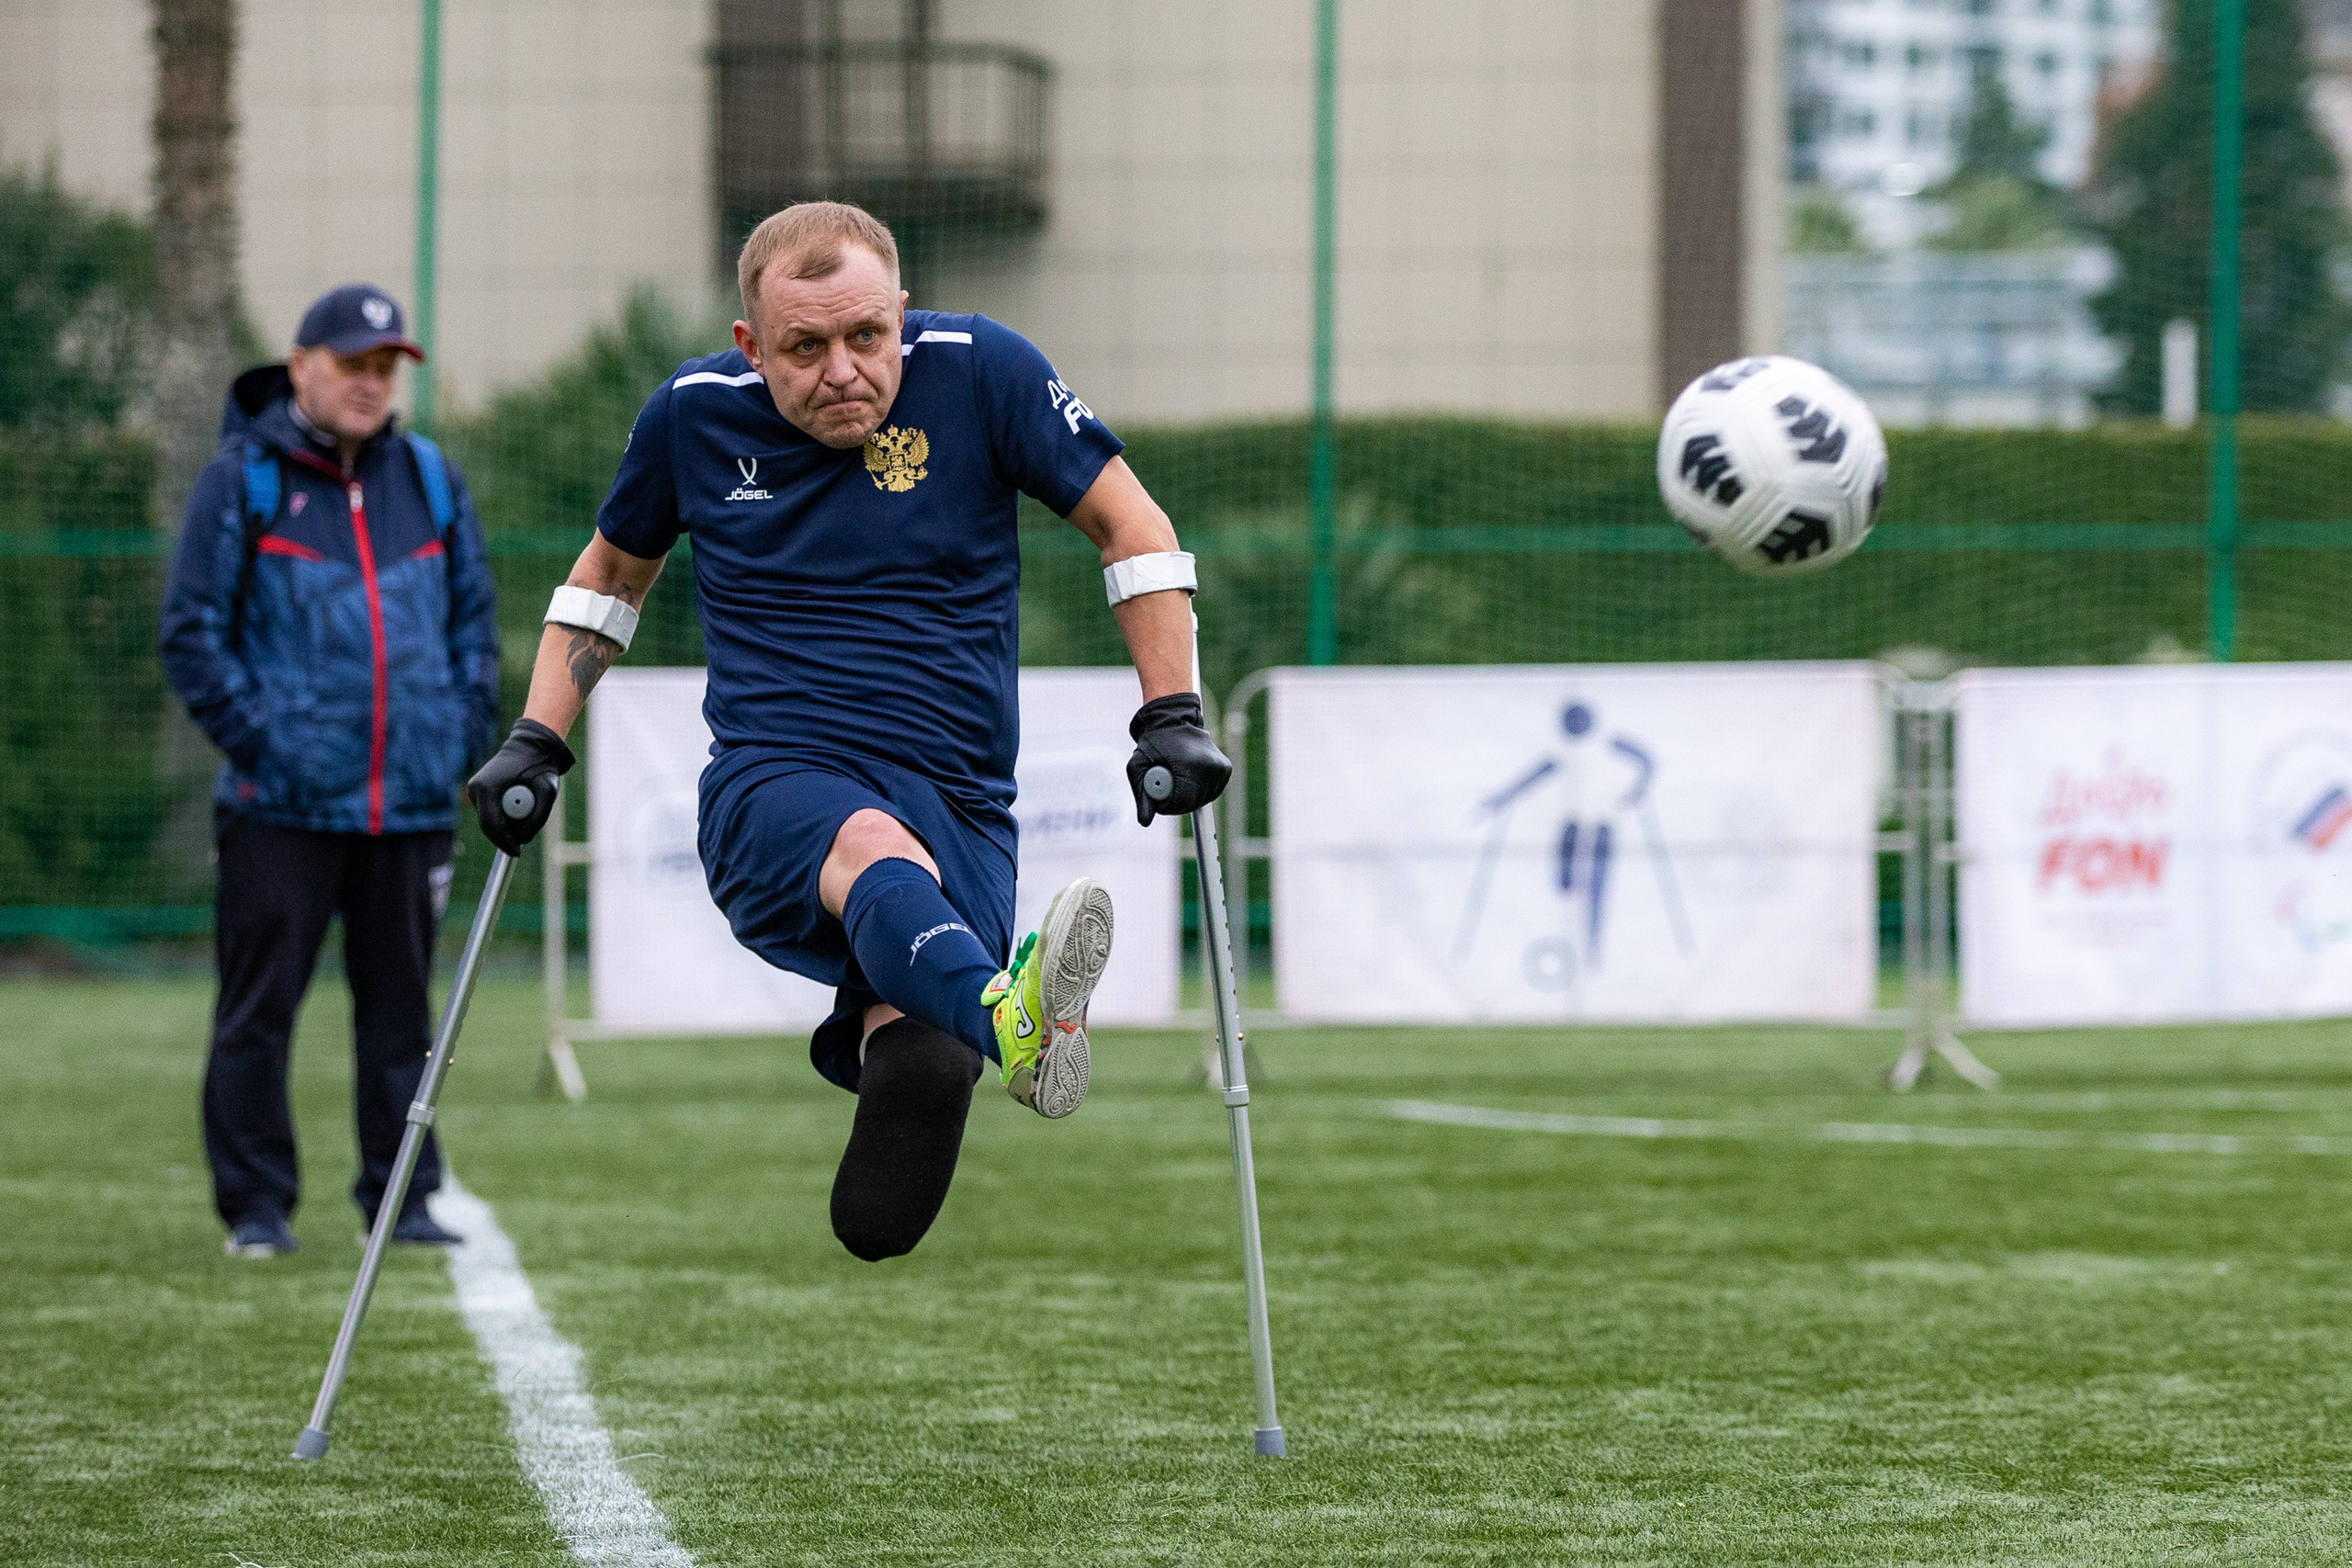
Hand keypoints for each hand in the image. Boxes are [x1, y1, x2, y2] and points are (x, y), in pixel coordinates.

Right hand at [465, 718, 574, 854]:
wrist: (531, 746)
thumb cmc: (540, 765)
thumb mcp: (548, 791)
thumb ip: (538, 817)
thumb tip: (523, 839)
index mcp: (488, 787)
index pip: (491, 826)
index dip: (504, 842)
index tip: (517, 853)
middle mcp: (476, 788)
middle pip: (488, 826)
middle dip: (506, 835)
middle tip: (525, 837)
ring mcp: (475, 789)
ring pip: (489, 820)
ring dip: (507, 822)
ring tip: (525, 802)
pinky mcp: (478, 790)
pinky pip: (491, 812)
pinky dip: (504, 814)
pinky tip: (516, 799)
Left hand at [1125, 693, 1230, 825]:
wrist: (1174, 719)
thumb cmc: (1153, 743)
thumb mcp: (1138, 767)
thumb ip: (1142, 797)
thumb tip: (1145, 822)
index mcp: (1190, 766)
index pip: (1182, 802)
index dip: (1168, 805)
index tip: (1159, 796)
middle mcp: (1210, 767)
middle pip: (1194, 803)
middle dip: (1178, 801)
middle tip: (1167, 787)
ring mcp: (1220, 768)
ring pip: (1204, 799)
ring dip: (1190, 796)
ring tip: (1179, 777)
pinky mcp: (1225, 769)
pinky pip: (1212, 791)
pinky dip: (1201, 789)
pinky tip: (1191, 776)